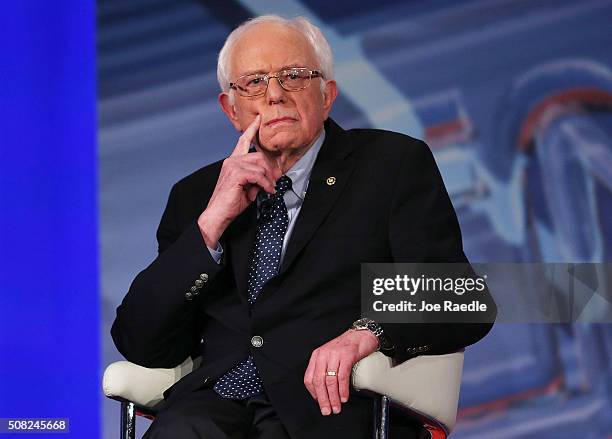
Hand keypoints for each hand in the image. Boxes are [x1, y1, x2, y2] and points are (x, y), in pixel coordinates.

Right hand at [198, 115, 282, 246]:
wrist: (218, 214)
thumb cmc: (231, 203)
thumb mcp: (248, 187)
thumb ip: (257, 177)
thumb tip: (272, 175)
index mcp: (233, 161)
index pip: (243, 140)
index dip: (252, 129)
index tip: (259, 119)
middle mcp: (232, 160)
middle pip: (259, 156)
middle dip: (271, 169)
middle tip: (276, 181)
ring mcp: (232, 166)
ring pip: (260, 165)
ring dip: (269, 179)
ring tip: (270, 189)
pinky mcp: (236, 174)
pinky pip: (258, 175)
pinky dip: (265, 184)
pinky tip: (267, 191)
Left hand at [304, 329, 378, 415]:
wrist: (362, 334)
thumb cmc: (348, 347)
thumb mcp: (331, 357)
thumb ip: (326, 370)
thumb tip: (325, 391)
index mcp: (318, 356)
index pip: (309, 378)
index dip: (313, 393)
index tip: (319, 403)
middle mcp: (324, 354)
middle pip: (319, 381)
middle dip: (323, 399)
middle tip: (327, 410)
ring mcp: (335, 354)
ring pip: (330, 380)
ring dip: (333, 397)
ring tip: (337, 407)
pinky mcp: (347, 355)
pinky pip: (342, 376)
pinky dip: (343, 389)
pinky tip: (344, 397)